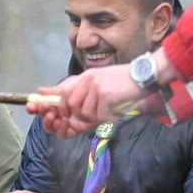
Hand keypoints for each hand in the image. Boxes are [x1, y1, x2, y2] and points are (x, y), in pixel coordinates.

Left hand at [28, 64, 144, 137]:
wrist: (144, 75)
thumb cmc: (122, 81)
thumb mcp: (99, 79)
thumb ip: (79, 86)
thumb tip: (48, 92)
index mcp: (85, 76)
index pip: (62, 91)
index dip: (61, 107)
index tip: (65, 116)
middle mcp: (88, 80)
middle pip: (70, 104)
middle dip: (78, 116)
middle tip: (92, 117)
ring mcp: (96, 87)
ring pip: (85, 112)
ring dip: (96, 117)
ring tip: (108, 112)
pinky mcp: (105, 95)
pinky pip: (99, 115)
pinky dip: (108, 117)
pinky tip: (117, 111)